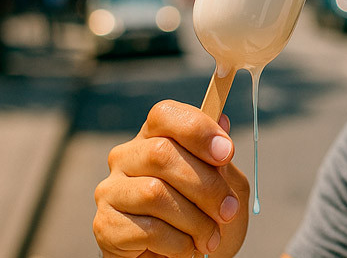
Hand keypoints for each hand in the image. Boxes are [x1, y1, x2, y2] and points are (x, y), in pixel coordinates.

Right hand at [93, 100, 250, 256]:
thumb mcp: (225, 184)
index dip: (197, 130)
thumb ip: (221, 159)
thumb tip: (223, 120)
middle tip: (228, 211)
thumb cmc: (205, 213)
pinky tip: (186, 248)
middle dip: (206, 186)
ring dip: (195, 221)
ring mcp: (111, 190)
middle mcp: (126, 157)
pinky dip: (177, 243)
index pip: (165, 114)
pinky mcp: (104, 225)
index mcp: (156, 136)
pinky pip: (146, 230)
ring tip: (210, 238)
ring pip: (154, 193)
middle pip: (161, 154)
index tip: (227, 154)